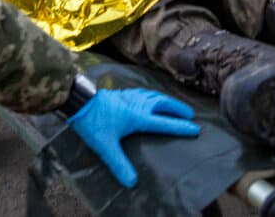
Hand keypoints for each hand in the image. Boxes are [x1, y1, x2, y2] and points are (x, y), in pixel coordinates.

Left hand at [68, 88, 199, 187]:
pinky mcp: (121, 93)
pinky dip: (152, 95)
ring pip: (153, 95)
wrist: (78, 100)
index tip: (195, 129)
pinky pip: (143, 92)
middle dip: (177, 109)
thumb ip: (119, 164)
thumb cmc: (93, 122)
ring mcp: (129, 96)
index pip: (164, 123)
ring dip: (166, 100)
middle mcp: (137, 104)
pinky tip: (148, 97)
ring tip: (173, 104)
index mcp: (137, 116)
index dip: (180, 127)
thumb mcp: (106, 146)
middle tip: (189, 114)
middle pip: (163, 104)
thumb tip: (131, 182)